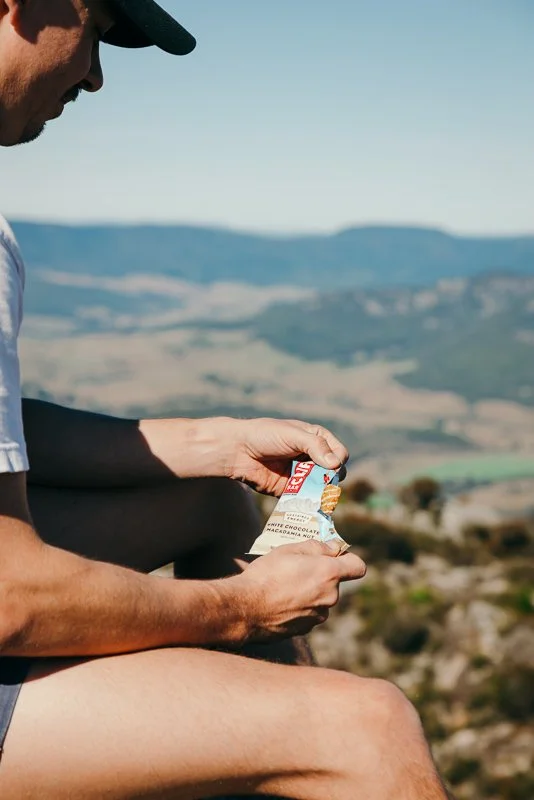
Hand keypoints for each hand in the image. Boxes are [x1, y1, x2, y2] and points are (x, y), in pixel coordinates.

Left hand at [214, 417, 348, 494]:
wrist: (237, 450)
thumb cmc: (265, 435)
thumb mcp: (292, 434)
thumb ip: (315, 446)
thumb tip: (336, 464)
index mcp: (316, 439)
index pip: (340, 453)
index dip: (338, 461)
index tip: (330, 466)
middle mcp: (312, 458)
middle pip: (333, 473)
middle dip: (331, 480)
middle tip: (324, 483)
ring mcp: (302, 475)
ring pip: (322, 489)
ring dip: (322, 494)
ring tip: (317, 496)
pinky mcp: (290, 491)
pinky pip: (305, 500)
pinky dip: (308, 504)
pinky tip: (308, 506)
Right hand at [230, 540, 366, 641]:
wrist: (245, 609)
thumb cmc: (266, 575)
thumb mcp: (289, 550)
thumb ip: (316, 547)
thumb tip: (334, 548)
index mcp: (329, 574)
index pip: (358, 567)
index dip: (348, 560)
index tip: (333, 556)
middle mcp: (329, 598)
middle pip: (334, 583)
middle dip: (320, 575)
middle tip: (295, 568)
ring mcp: (318, 616)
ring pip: (320, 599)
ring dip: (309, 592)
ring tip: (283, 586)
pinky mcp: (305, 630)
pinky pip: (308, 613)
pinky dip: (299, 607)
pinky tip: (279, 602)